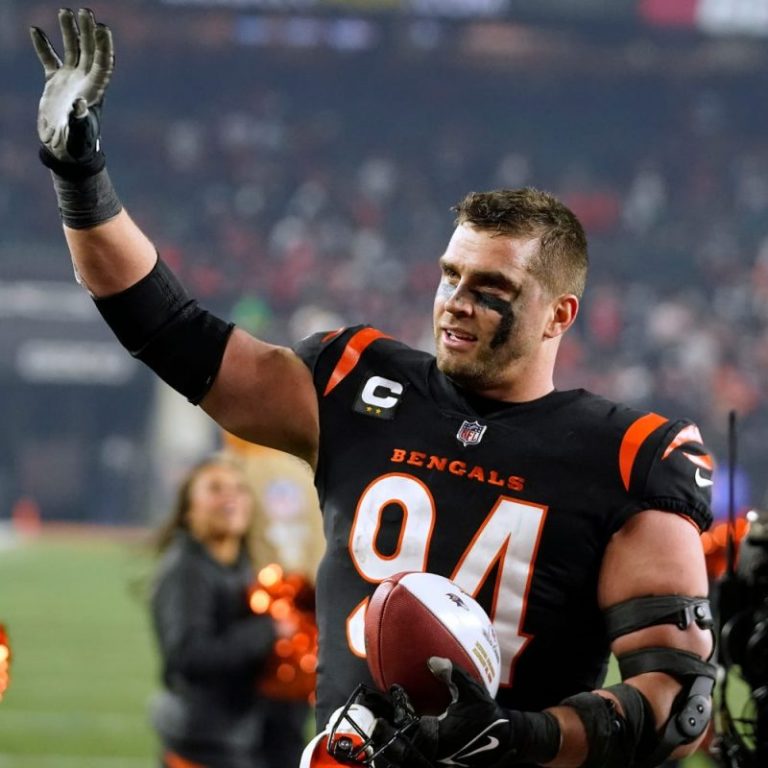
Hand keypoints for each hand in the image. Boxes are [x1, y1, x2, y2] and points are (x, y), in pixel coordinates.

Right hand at [30, 8, 113, 173]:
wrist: (65, 152)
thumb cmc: (76, 146)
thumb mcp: (79, 136)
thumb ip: (80, 121)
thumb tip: (80, 104)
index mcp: (95, 91)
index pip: (103, 63)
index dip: (104, 46)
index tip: (102, 28)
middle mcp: (85, 82)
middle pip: (90, 51)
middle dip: (89, 31)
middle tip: (86, 11)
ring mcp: (71, 81)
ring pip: (72, 50)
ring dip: (70, 31)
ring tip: (65, 11)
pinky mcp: (55, 83)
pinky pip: (49, 59)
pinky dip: (43, 45)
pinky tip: (35, 29)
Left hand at [371, 658, 559, 767]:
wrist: (505, 739)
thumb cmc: (487, 714)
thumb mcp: (472, 691)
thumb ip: (451, 674)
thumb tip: (431, 660)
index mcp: (439, 737)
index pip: (408, 727)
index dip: (395, 712)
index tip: (389, 695)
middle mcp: (434, 753)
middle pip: (400, 748)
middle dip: (384, 734)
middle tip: (371, 717)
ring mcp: (436, 761)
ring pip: (405, 758)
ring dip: (391, 744)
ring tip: (376, 730)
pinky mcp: (438, 763)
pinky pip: (413, 759)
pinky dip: (402, 751)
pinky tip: (394, 739)